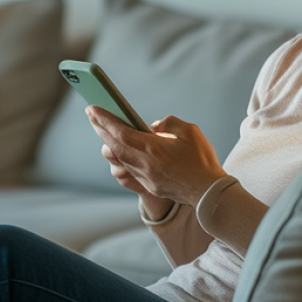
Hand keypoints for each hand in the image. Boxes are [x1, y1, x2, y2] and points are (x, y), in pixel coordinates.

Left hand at [87, 106, 225, 206]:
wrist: (209, 192)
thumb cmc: (201, 160)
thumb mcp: (189, 131)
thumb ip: (168, 123)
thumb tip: (152, 128)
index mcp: (152, 148)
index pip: (120, 131)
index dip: (104, 119)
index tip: (93, 108)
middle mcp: (143, 163)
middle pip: (114, 144)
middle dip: (100, 128)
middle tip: (91, 114)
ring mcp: (145, 176)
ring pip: (119, 157)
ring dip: (108, 142)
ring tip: (103, 129)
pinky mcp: (149, 185)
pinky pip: (128, 168)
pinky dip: (120, 155)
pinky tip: (120, 148)